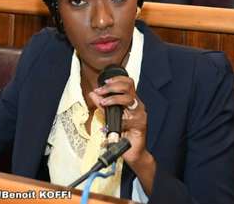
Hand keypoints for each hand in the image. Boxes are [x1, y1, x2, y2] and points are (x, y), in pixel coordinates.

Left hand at [89, 77, 155, 193]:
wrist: (133, 153)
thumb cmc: (123, 136)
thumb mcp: (109, 118)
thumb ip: (102, 105)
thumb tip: (93, 94)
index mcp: (131, 102)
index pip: (127, 82)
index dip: (116, 79)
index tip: (104, 82)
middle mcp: (137, 105)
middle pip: (128, 86)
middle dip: (112, 86)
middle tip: (101, 90)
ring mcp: (140, 114)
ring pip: (128, 98)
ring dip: (113, 98)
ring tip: (104, 102)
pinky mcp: (140, 124)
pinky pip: (128, 116)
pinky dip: (118, 117)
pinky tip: (111, 118)